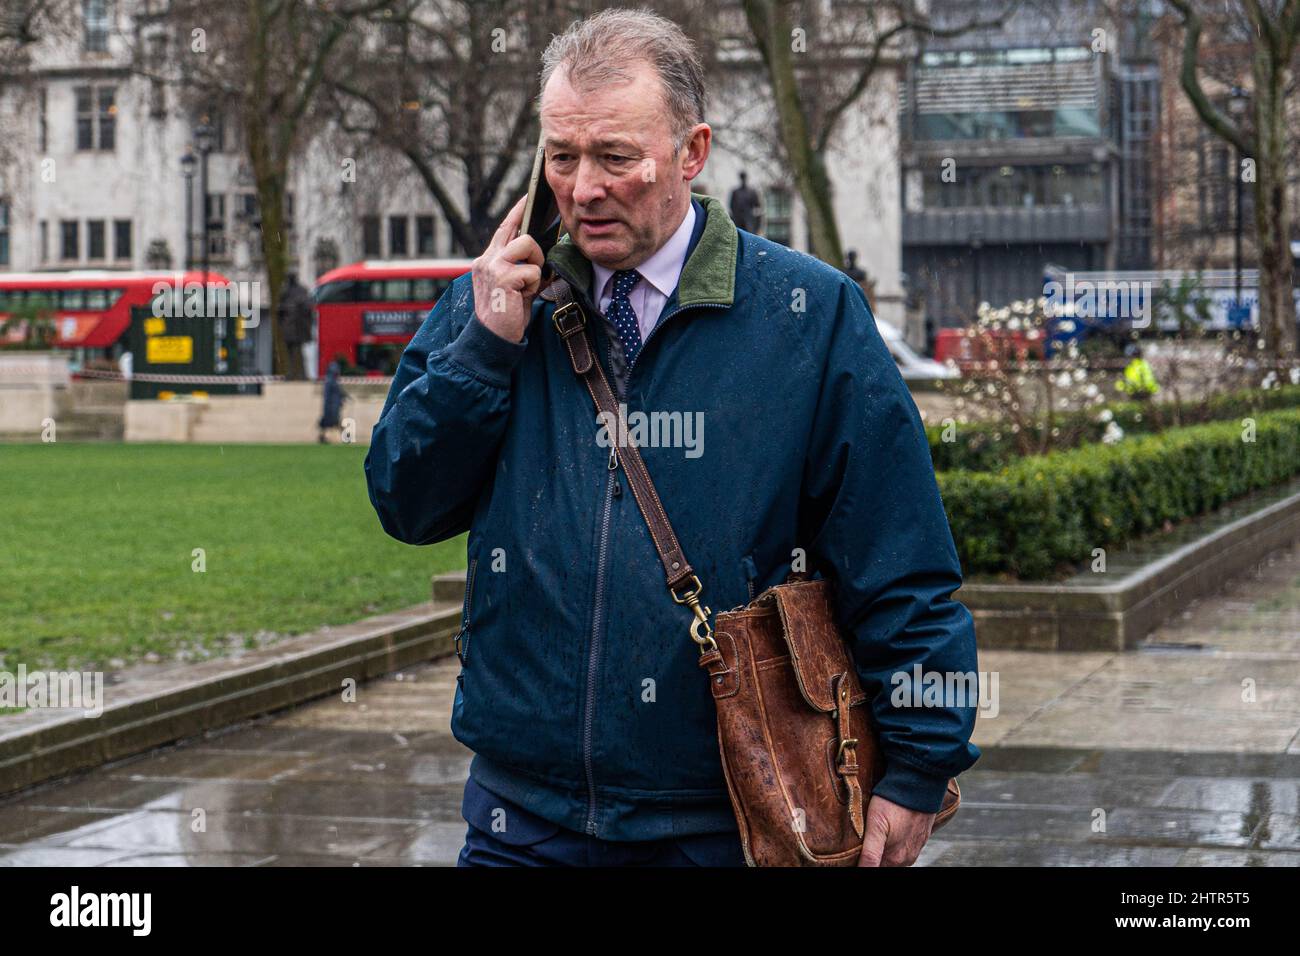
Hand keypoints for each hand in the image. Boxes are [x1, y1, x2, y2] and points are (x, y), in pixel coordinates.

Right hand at [472, 195, 544, 342]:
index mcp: (488, 259)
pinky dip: (534, 285)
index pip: (504, 228)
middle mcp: (487, 258)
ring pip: (528, 244)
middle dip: (533, 245)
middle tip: (537, 265)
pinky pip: (532, 270)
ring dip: (535, 266)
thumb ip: (521, 267)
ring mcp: (492, 266)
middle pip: (516, 229)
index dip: (517, 212)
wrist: (492, 339)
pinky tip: (523, 297)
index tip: (527, 197)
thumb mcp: (513, 286)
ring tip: (528, 286)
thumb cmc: (506, 315)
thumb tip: (542, 256)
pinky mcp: (502, 277)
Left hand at [857, 794, 935, 866]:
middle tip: (863, 842)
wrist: (920, 783)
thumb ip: (870, 853)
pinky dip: (895, 843)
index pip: (874, 868)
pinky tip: (891, 832)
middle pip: (885, 863)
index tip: (857, 852)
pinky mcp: (921, 837)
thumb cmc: (893, 802)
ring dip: (885, 851)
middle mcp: (907, 857)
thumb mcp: (876, 825)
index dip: (863, 862)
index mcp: (894, 858)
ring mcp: (915, 848)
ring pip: (895, 856)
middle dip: (874, 857)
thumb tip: (862, 871)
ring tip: (877, 835)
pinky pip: (905, 846)